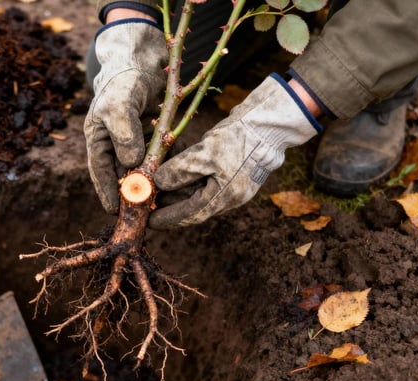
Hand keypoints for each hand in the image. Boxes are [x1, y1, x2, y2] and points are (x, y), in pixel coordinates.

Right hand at [84, 20, 167, 213]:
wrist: (142, 59)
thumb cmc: (125, 79)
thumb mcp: (120, 106)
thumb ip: (124, 136)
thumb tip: (131, 166)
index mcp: (97, 137)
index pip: (100, 171)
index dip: (107, 192)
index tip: (115, 211)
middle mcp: (112, 142)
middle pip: (119, 174)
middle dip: (129, 194)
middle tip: (138, 214)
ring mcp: (132, 139)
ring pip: (138, 169)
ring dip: (147, 185)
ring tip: (156, 204)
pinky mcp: (150, 136)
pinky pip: (155, 157)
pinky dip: (161, 168)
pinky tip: (171, 180)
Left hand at [149, 74, 322, 229]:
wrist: (270, 122)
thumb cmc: (238, 139)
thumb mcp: (205, 154)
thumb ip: (180, 172)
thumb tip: (157, 184)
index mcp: (224, 197)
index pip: (190, 215)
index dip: (168, 218)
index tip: (149, 220)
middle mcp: (229, 195)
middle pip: (193, 205)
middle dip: (170, 204)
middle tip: (147, 201)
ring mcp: (232, 183)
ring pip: (198, 191)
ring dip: (177, 189)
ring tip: (155, 186)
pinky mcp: (232, 169)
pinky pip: (205, 178)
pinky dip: (189, 176)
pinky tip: (173, 168)